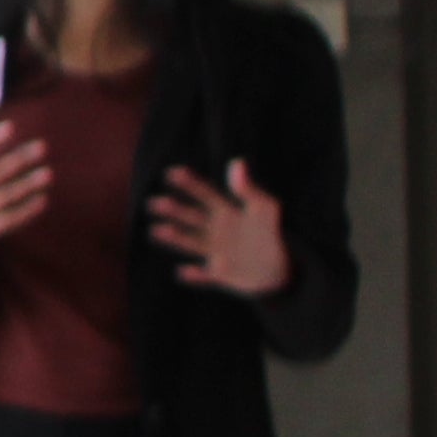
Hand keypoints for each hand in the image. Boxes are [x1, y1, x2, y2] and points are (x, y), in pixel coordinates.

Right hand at [147, 158, 292, 297]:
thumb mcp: (266, 207)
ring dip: (176, 237)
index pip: (205, 195)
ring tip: (157, 230)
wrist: (283, 269)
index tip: (172, 172)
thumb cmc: (274, 233)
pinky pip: (206, 274)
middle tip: (154, 203)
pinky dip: (195, 274)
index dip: (190, 183)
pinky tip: (182, 272)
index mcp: (227, 213)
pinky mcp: (222, 274)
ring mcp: (217, 252)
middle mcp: (217, 230)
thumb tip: (237, 162)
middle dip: (174, 210)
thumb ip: (249, 188)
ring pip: (192, 242)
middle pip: (192, 217)